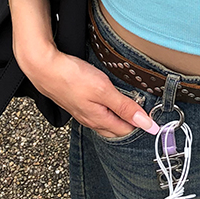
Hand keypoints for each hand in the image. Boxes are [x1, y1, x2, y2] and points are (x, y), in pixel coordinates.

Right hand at [18, 45, 159, 138]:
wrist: (43, 68)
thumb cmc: (71, 77)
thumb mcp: (103, 91)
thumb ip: (125, 107)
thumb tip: (146, 124)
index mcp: (99, 120)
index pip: (127, 131)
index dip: (142, 126)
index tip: (156, 119)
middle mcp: (91, 120)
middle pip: (116, 130)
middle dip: (132, 126)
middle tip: (147, 117)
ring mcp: (82, 112)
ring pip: (106, 122)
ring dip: (120, 118)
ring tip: (133, 109)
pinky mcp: (77, 103)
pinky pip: (97, 113)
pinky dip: (108, 110)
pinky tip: (111, 102)